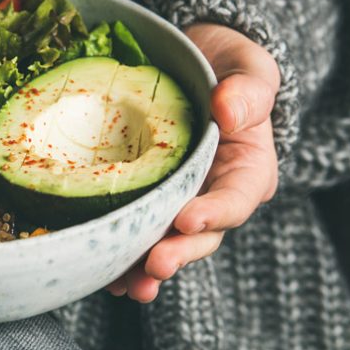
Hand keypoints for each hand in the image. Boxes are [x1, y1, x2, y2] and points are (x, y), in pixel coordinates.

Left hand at [107, 23, 279, 301]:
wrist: (193, 63)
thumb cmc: (227, 67)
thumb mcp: (248, 68)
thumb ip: (248, 90)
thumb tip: (229, 111)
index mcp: (247, 169)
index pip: (237, 198)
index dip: (214, 214)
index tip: (187, 221)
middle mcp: (214, 194)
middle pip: (200, 235)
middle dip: (177, 253)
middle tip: (154, 266)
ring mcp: (179, 201)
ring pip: (166, 243)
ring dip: (146, 269)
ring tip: (127, 286)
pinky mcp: (148, 200)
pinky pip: (136, 230)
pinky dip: (120, 252)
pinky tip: (100, 269)